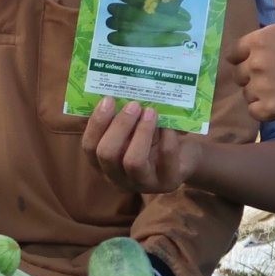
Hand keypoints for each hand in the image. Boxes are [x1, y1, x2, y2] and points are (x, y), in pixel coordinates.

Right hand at [83, 97, 207, 194]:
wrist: (185, 158)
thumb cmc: (153, 139)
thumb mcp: (134, 130)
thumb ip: (122, 118)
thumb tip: (117, 91)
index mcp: (104, 164)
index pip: (89, 147)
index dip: (96, 123)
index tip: (108, 100)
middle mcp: (118, 178)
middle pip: (107, 155)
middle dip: (119, 126)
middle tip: (134, 105)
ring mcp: (143, 184)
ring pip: (133, 161)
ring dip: (141, 132)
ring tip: (151, 111)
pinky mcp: (168, 182)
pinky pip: (165, 158)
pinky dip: (167, 137)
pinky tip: (169, 124)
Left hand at [227, 0, 274, 122]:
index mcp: (258, 40)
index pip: (235, 55)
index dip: (250, 58)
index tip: (272, 60)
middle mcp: (255, 63)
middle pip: (240, 75)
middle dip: (255, 76)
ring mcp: (262, 86)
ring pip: (247, 94)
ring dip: (261, 93)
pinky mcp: (269, 108)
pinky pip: (255, 111)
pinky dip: (267, 109)